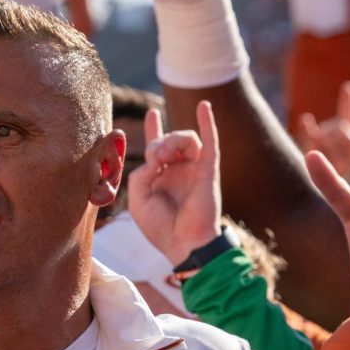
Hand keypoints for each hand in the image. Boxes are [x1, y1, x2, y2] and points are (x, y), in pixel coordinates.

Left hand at [129, 101, 221, 265]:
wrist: (185, 243)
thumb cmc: (160, 227)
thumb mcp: (138, 199)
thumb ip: (140, 173)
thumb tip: (155, 158)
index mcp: (161, 178)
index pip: (158, 147)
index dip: (154, 129)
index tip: (152, 113)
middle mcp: (179, 171)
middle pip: (168, 141)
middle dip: (158, 142)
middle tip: (156, 160)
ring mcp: (195, 170)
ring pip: (187, 139)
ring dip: (173, 140)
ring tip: (165, 155)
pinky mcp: (209, 171)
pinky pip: (211, 142)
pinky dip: (207, 123)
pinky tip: (204, 106)